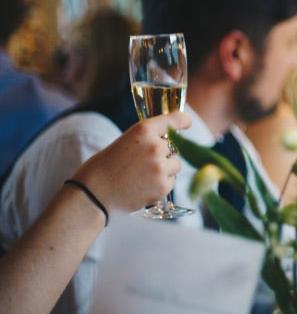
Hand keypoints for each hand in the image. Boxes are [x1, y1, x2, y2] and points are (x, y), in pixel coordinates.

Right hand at [70, 112, 191, 211]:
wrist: (93, 193)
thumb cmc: (106, 166)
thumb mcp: (126, 142)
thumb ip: (147, 139)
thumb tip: (170, 142)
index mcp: (143, 130)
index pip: (175, 120)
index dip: (183, 121)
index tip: (186, 123)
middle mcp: (155, 146)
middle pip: (174, 147)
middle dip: (164, 154)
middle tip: (142, 163)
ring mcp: (161, 167)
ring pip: (176, 165)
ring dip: (165, 169)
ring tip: (142, 175)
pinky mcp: (163, 186)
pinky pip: (171, 181)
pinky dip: (161, 184)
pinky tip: (142, 186)